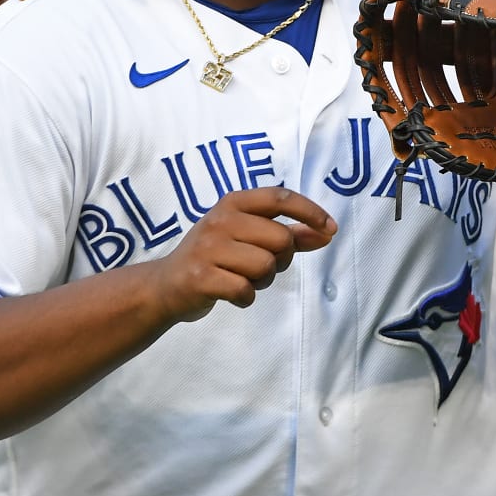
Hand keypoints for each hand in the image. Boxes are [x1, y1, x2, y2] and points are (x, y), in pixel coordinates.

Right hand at [153, 187, 336, 322]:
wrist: (166, 285)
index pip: (279, 197)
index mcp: (233, 203)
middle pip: (280, 239)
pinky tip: (232, 293)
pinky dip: (246, 297)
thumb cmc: (216, 257)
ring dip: (262, 281)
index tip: (330, 229)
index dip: (310, 211)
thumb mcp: (248, 237)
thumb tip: (326, 233)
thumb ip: (288, 234)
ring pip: (265, 266)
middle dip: (281, 259)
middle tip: (260, 266)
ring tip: (242, 278)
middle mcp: (220, 220)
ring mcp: (208, 248)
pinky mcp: (200, 276)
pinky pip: (245, 290)